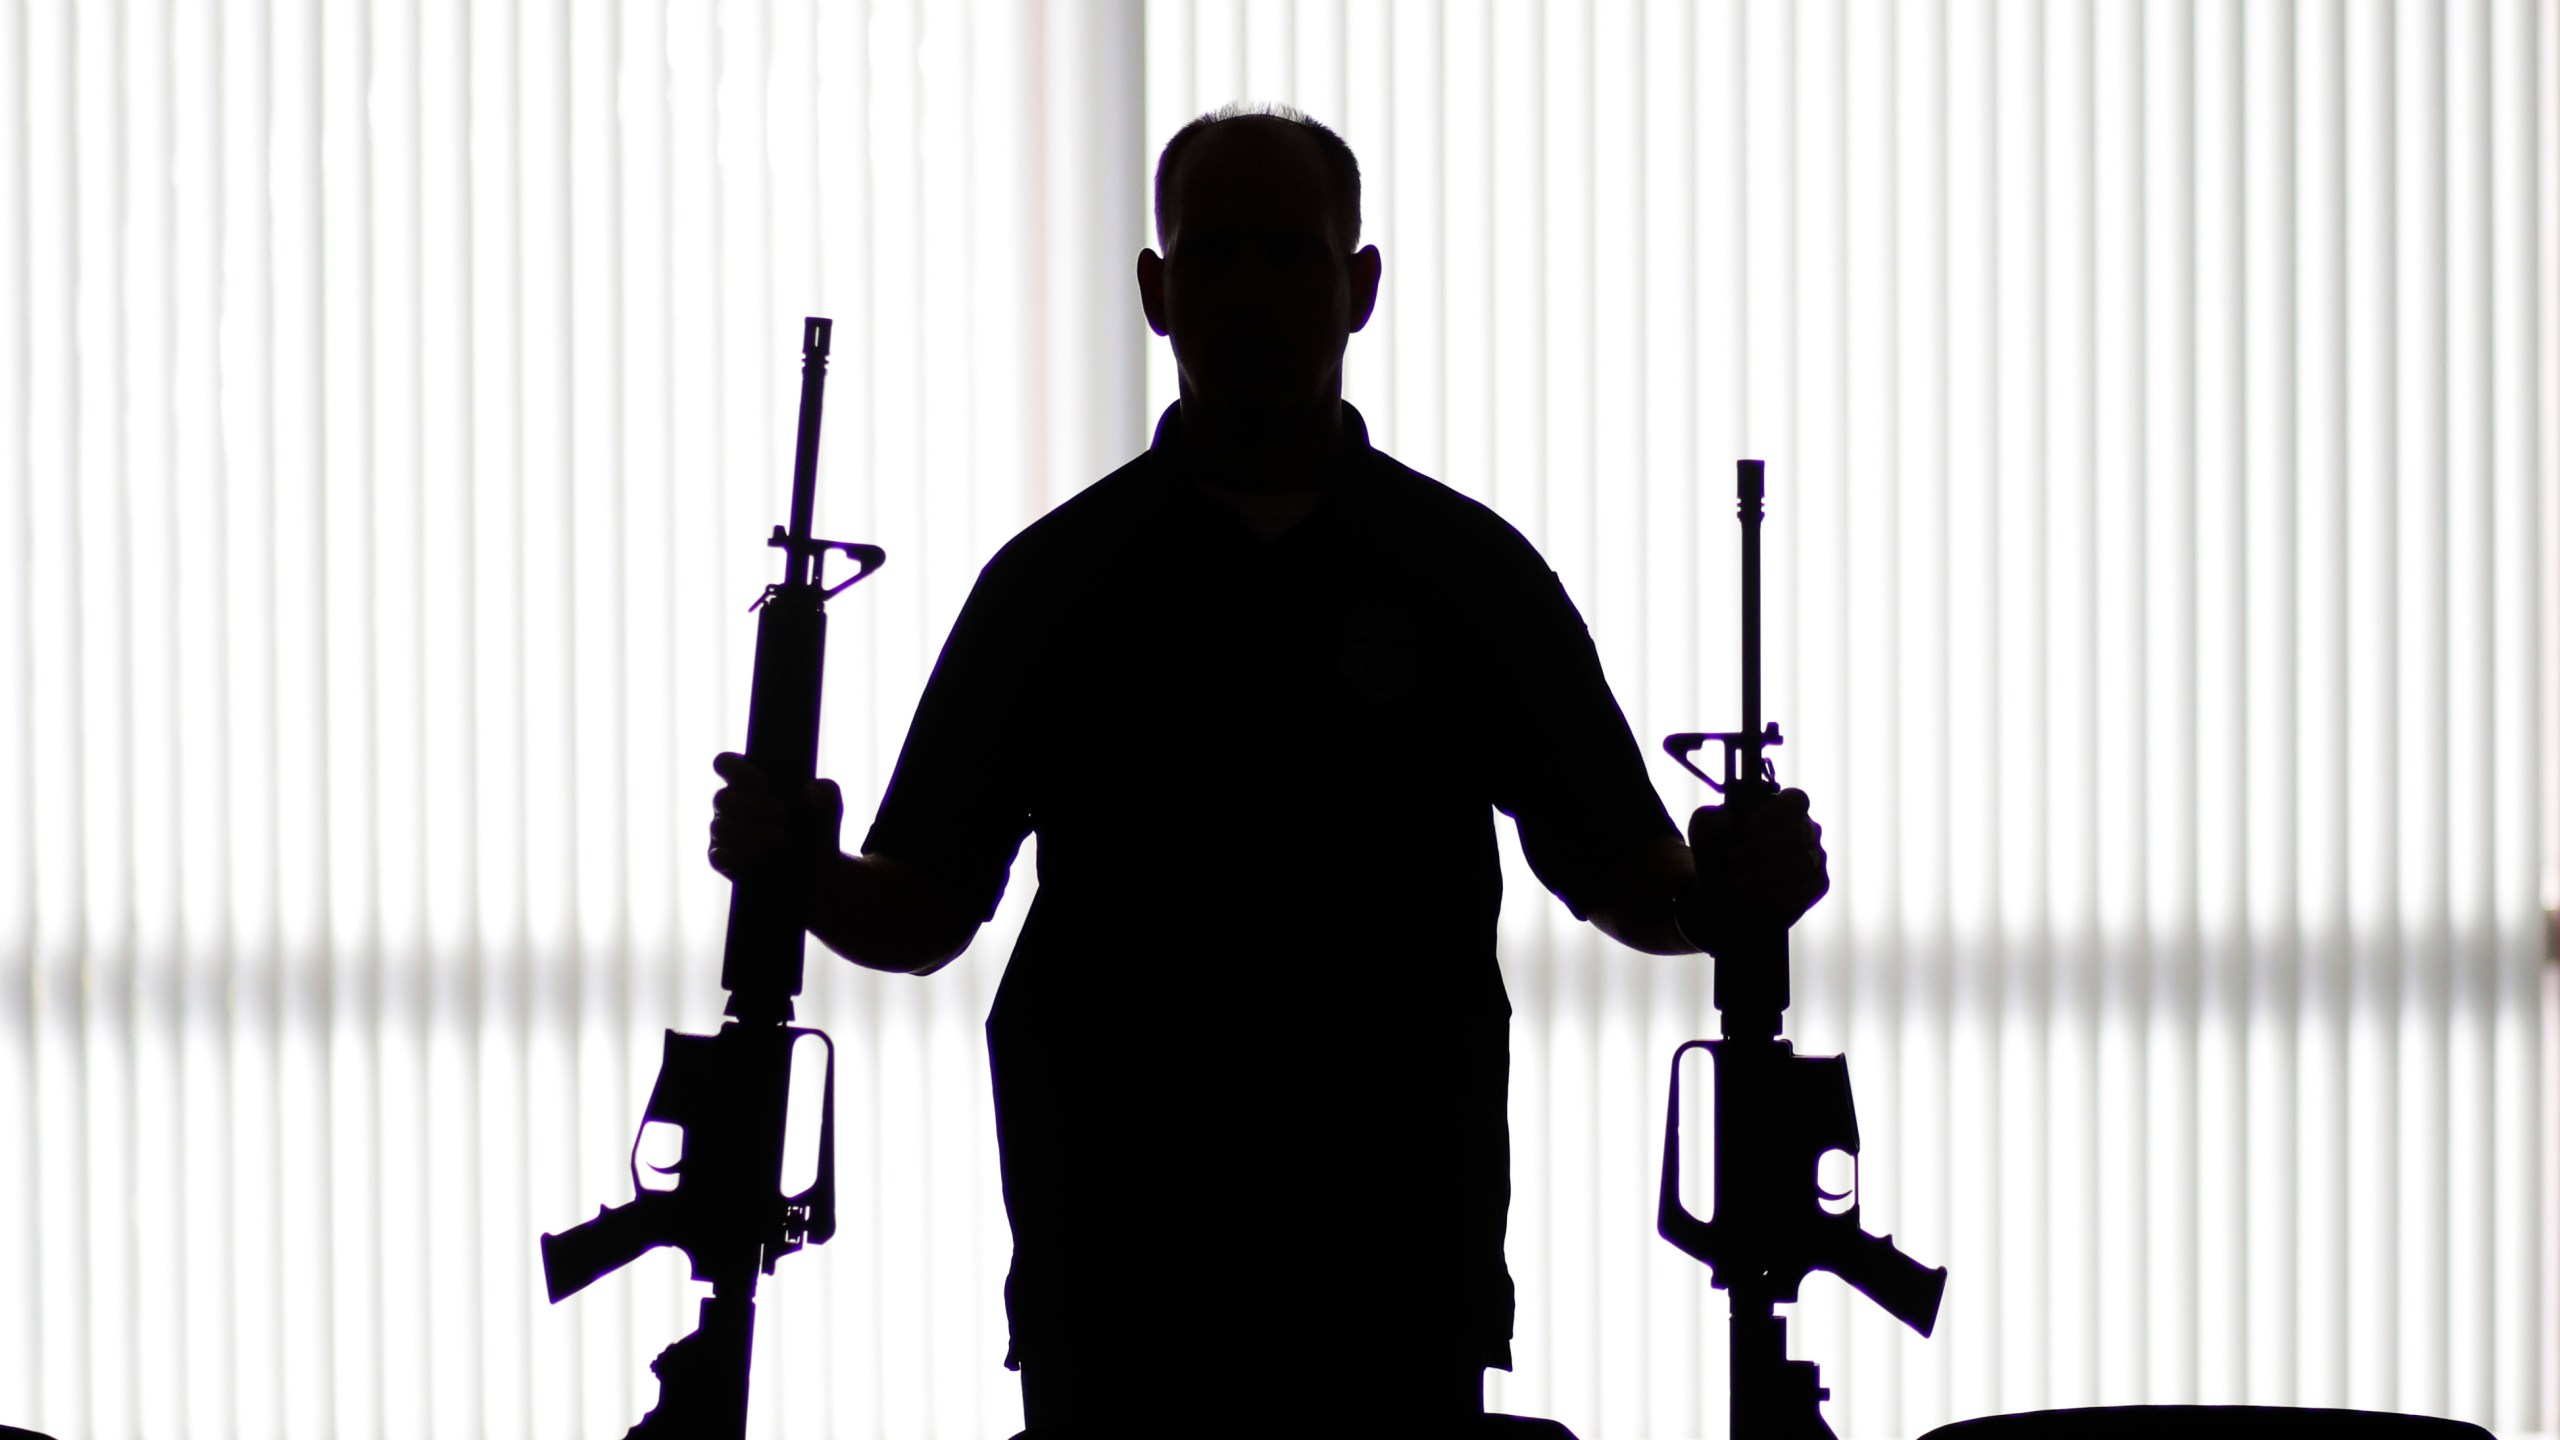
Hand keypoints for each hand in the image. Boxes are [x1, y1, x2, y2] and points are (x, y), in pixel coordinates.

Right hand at [707, 751, 844, 883]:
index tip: (764, 784)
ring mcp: (725, 834)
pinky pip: (719, 856)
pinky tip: (762, 852)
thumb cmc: (817, 829)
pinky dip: (740, 854)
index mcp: (748, 782)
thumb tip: (808, 790)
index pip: (725, 763)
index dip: (737, 769)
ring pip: (720, 827)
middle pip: (721, 798)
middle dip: (752, 807)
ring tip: (780, 836)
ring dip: (750, 831)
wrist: (820, 869)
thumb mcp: (829, 806)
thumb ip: (826, 792)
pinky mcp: (724, 861)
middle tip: (782, 814)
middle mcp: (732, 806)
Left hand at [1686, 787, 1828, 938]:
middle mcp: (1805, 828)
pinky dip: (1778, 894)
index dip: (1776, 812)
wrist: (1719, 898)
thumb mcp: (1703, 832)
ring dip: (1767, 874)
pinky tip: (1754, 897)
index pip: (1796, 800)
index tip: (1747, 827)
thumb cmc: (1715, 854)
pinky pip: (1808, 888)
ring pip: (1804, 862)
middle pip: (1800, 831)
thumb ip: (1712, 819)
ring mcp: (1815, 856)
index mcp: (1781, 806)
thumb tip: (1730, 820)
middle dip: (1764, 848)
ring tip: (1737, 884)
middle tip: (1733, 860)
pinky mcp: (1817, 884)